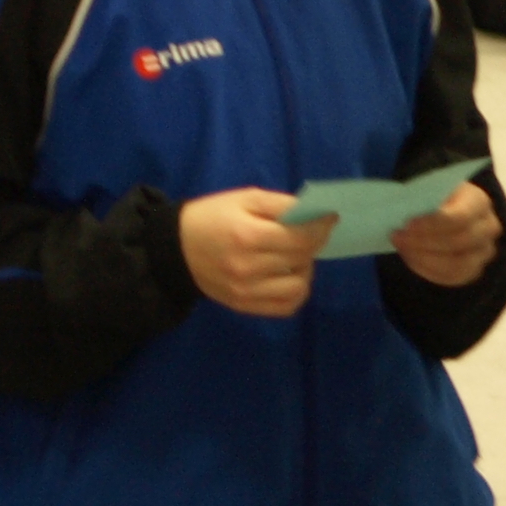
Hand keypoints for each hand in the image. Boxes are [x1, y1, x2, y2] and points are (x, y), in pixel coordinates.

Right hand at [179, 187, 327, 317]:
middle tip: (308, 233)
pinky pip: (285, 307)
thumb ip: (281, 204)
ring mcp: (246, 292)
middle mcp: (248, 268)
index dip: (321, 227)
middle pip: (301, 259)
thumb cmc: (212, 216)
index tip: (329, 218)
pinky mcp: (244, 306)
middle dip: (313, 243)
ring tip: (295, 257)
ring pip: (298, 287)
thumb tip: (315, 214)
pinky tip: (288, 276)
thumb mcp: (244, 198)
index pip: (300, 237)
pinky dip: (295, 292)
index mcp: (248, 236)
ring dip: (305, 269)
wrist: (176, 249)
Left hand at [390, 179, 501, 288]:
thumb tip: (402, 209)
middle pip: (458, 242)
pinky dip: (428, 271)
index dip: (433, 224)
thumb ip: (422, 197)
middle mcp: (488, 227)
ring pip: (457, 265)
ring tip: (403, 249)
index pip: (460, 217)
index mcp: (479, 201)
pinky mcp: (475, 270)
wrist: (450, 210)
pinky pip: (453, 278)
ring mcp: (485, 251)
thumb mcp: (432, 189)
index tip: (407, 224)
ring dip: (424, 259)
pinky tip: (411, 259)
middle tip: (398, 237)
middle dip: (423, 242)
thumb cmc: (438, 197)